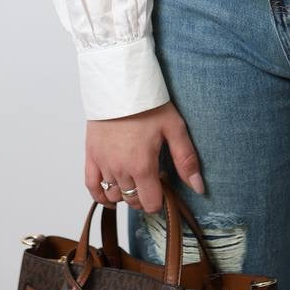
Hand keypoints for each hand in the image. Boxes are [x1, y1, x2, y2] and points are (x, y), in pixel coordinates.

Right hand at [85, 100, 204, 215]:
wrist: (120, 85)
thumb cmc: (149, 105)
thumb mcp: (174, 128)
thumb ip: (186, 160)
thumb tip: (198, 187)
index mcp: (142, 166)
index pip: (150, 203)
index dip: (160, 199)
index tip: (164, 185)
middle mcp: (120, 170)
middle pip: (133, 201)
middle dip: (145, 195)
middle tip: (153, 178)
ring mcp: (103, 164)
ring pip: (114, 195)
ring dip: (126, 194)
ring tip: (136, 179)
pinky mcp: (91, 156)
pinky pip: (92, 188)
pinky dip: (101, 196)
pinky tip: (111, 196)